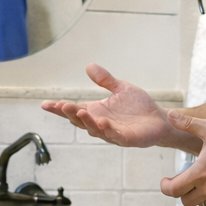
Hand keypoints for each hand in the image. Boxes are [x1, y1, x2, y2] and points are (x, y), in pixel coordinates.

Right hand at [42, 63, 180, 148]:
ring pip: (95, 129)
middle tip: (61, 106)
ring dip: (86, 122)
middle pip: (81, 120)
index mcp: (97, 112)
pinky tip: (103, 122)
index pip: (74, 110)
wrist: (160, 119)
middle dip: (70, 114)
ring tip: (80, 111)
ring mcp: (113, 132)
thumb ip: (105, 80)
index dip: (59, 109)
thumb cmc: (139, 107)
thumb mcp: (121, 89)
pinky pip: (115, 135)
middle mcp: (101, 123)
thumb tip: (88, 66)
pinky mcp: (127, 139)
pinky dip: (108, 130)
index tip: (45, 104)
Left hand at [159, 110, 205, 205]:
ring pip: (201, 205)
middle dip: (182, 191)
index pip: (174, 190)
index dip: (166, 187)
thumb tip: (170, 115)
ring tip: (203, 181)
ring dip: (198, 196)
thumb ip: (188, 124)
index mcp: (200, 173)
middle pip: (185, 200)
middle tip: (186, 179)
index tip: (166, 181)